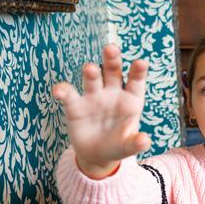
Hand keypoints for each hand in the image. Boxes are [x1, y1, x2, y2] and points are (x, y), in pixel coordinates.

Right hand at [53, 44, 150, 178]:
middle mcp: (112, 93)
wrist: (97, 155)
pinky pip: (69, 95)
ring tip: (90, 69)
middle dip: (112, 59)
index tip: (141, 63)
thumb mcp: (128, 146)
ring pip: (92, 79)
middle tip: (111, 48)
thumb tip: (145, 141)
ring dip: (91, 73)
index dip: (138, 72)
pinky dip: (63, 91)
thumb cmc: (118, 145)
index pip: (136, 81)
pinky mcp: (75, 106)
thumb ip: (136, 143)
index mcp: (131, 99)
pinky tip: (59, 91)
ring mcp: (93, 97)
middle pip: (113, 71)